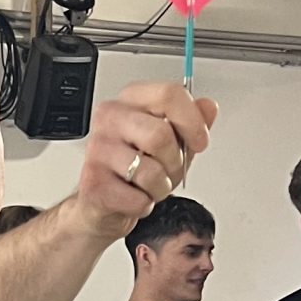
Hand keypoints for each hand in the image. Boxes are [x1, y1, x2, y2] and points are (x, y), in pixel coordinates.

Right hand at [71, 82, 217, 248]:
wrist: (101, 201)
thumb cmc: (135, 170)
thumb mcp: (171, 143)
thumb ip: (190, 124)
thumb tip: (208, 107)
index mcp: (131, 101)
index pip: (168, 95)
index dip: (192, 121)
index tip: (200, 140)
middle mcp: (110, 119)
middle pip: (160, 135)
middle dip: (175, 162)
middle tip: (168, 170)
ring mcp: (98, 149)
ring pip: (151, 172)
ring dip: (160, 188)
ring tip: (149, 186)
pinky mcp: (93, 182)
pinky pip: (138, 199)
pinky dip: (144, 205)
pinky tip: (133, 197)